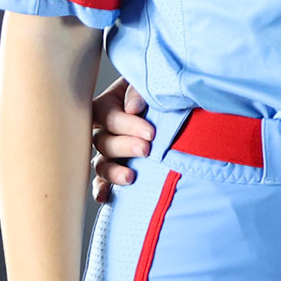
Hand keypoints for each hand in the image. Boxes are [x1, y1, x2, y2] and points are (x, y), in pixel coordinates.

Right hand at [89, 78, 152, 203]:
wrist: (180, 105)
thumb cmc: (162, 90)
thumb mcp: (150, 83)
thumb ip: (139, 91)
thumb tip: (132, 109)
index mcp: (109, 103)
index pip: (106, 115)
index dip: (125, 125)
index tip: (151, 133)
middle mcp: (104, 128)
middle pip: (102, 141)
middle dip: (124, 147)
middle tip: (146, 149)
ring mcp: (108, 150)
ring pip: (100, 162)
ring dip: (112, 171)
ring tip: (130, 177)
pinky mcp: (116, 166)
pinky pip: (102, 180)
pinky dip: (102, 188)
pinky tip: (104, 196)